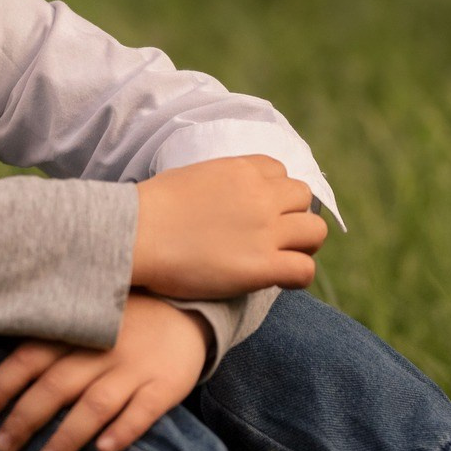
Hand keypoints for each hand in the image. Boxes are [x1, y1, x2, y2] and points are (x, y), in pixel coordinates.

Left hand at [0, 294, 210, 450]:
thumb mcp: (86, 321)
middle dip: (26, 417)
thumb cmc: (121, 326)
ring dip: (69, 434)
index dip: (4, 385)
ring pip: (97, 403)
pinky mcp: (166, 385)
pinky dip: (124, 430)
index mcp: (78, 331)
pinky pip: (144, 410)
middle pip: (58, 384)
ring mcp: (136, 367)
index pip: (32, 356)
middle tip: (3, 447)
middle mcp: (104, 349)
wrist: (187, 314)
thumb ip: (50, 341)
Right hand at [131, 155, 326, 299]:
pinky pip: (305, 269)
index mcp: (241, 170)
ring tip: (286, 258)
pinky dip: (300, 276)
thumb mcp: (189, 177)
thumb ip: (217, 184)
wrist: (135, 235)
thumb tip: (219, 200)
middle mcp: (260, 195)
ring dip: (304, 244)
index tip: (262, 212)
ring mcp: (265, 230)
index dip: (274, 194)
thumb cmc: (149, 210)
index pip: (280, 173)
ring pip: (315, 231)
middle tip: (277, 237)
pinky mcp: (263, 266)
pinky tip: (282, 281)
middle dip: (293, 216)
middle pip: (302, 197)